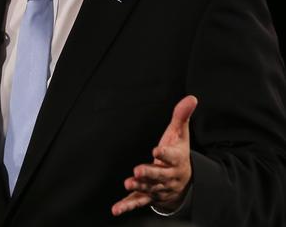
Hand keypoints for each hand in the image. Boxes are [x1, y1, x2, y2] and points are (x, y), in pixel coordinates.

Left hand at [112, 95, 197, 216]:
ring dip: (139, 187)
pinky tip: (116, 209)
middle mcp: (168, 177)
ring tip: (128, 183)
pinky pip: (138, 203)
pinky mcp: (149, 197)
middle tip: (138, 170)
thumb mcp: (181, 135)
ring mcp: (158, 188)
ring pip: (149, 189)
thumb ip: (182, 116)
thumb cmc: (178, 153)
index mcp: (176, 160)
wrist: (185, 181)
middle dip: (149, 173)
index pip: (172, 156)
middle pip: (159, 176)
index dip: (165, 154)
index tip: (157, 150)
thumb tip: (191, 97)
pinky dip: (127, 206)